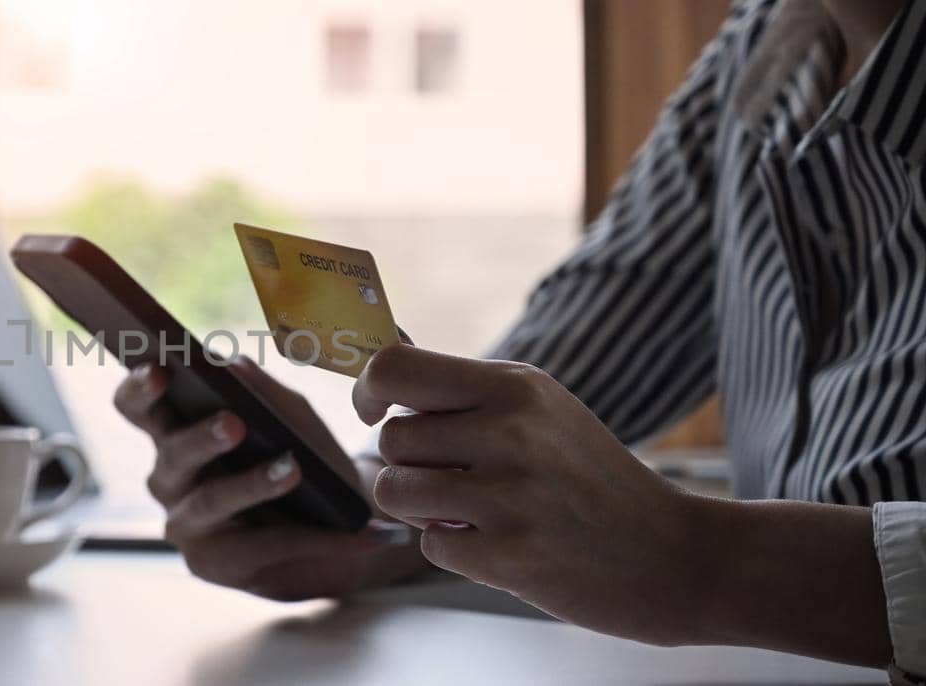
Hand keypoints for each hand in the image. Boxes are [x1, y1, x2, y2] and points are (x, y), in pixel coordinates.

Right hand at [114, 356, 426, 599]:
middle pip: (171, 455)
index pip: (137, 406)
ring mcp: (185, 524)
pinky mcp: (212, 564)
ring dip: (253, 485)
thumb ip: (265, 393)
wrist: (338, 523)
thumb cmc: (300, 457)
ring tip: (292, 468)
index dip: (139, 389)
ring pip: (211, 502)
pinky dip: (306, 537)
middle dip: (200, 438)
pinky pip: (257, 547)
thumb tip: (235, 366)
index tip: (157, 369)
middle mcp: (168, 477)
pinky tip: (346, 530)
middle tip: (232, 422)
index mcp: (173, 430)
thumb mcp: (293, 418)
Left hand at [352, 343, 707, 644]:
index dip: (367, 390)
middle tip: (451, 476)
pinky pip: (428, 544)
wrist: (671, 554)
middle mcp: (509, 432)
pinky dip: (453, 548)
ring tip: (469, 509)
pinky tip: (500, 542)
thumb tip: (381, 362)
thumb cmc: (591, 478)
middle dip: (407, 463)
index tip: (372, 410)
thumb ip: (463, 391)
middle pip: (390, 438)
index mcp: (514, 386)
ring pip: (394, 490)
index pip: (395, 369)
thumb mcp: (540, 409)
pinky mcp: (506, 555)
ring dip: (420, 507)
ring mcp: (507, 495)